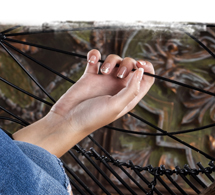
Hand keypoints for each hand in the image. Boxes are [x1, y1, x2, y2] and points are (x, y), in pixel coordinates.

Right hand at [13, 49, 154, 157]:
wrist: (68, 119)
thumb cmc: (92, 118)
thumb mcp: (116, 106)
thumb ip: (131, 89)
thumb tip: (142, 72)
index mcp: (128, 97)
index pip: (146, 79)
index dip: (147, 69)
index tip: (139, 65)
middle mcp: (118, 87)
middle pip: (131, 66)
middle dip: (126, 64)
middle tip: (118, 74)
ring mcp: (104, 80)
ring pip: (114, 60)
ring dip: (110, 60)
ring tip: (102, 71)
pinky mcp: (90, 75)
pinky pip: (96, 58)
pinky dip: (95, 55)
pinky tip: (92, 60)